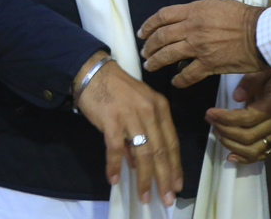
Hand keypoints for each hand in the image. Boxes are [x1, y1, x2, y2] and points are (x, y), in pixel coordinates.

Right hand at [73, 52, 182, 206]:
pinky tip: (114, 179)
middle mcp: (149, 111)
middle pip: (160, 150)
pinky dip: (115, 165)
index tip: (176, 185)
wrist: (94, 72)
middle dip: (164, 177)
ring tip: (145, 195)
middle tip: (166, 198)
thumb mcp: (138, 107)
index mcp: (160, 107)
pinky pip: (116, 148)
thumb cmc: (117, 90)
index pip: (172, 142)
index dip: (175, 165)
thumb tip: (137, 163)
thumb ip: (143, 132)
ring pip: (143, 152)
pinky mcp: (112, 120)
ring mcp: (131, 115)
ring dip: (144, 177)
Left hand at [138, 0, 267, 87]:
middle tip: (144, 52)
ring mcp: (198, 47)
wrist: (260, 34)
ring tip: (150, 65)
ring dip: (156, 61)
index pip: (163, 16)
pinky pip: (187, 75)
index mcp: (194, 11)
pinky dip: (179, 80)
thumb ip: (199, 12)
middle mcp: (192, 28)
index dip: (149, 25)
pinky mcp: (208, 64)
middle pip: (161, 37)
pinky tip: (175, 81)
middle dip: (149, 46)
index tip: (142, 32)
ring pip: (168, 55)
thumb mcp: (217, 5)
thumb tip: (188, 19)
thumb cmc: (243, 17)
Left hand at [206, 70, 270, 162]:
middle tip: (209, 119)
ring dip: (231, 144)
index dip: (226, 118)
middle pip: (248, 137)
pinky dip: (244, 158)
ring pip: (253, 150)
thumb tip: (236, 97)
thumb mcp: (262, 70)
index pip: (248, 118)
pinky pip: (260, 154)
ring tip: (216, 132)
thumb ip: (250, 82)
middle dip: (225, 130)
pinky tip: (230, 157)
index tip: (209, 112)